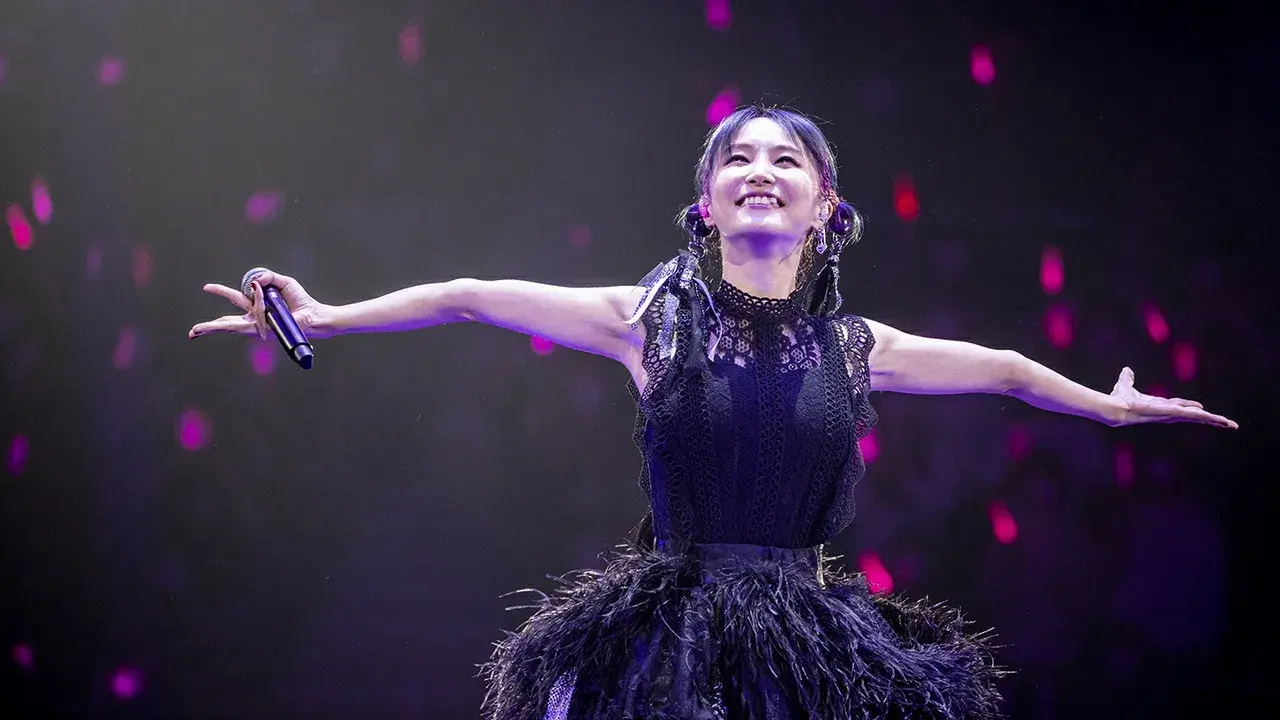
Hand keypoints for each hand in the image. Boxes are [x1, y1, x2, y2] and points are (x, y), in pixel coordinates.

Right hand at [189, 269, 331, 339]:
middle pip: (227, 321)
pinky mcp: (264, 331)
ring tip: (195, 331)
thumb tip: (254, 281)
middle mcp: (255, 319)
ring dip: (213, 328)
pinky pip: (251, 317)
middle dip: (210, 326)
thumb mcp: (284, 283)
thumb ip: (268, 277)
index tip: (206, 287)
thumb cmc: (301, 301)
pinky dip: (248, 308)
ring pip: (231, 327)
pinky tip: (222, 323)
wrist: (315, 315)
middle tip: (193, 331)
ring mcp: (258, 327)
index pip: (236, 299)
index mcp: (257, 308)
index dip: (221, 293)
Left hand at [1110, 367, 1236, 428]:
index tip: (1200, 407)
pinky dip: (1209, 418)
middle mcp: (1169, 412)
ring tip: (1231, 425)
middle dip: (1209, 419)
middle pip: (1193, 415)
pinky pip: (1195, 415)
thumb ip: (1128, 379)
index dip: (1190, 407)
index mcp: (1161, 406)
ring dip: (1215, 421)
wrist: (1117, 407)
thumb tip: (1126, 370)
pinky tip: (1221, 421)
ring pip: (1198, 418)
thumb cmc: (1119, 399)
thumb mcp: (1126, 385)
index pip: (1180, 407)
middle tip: (1224, 423)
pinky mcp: (1174, 413)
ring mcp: (1172, 414)